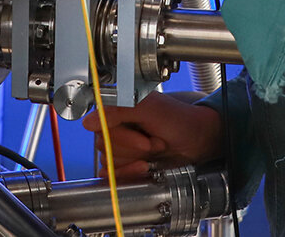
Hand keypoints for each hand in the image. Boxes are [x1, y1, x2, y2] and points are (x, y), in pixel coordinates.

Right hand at [82, 91, 223, 178]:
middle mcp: (115, 127)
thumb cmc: (178, 120)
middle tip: (153, 142)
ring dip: (136, 161)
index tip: (144, 139)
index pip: (100, 128)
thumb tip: (89, 121)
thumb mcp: (150, 108)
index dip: (123, 138)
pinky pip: (114, 176)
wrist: (196, 141)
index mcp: (117, 110)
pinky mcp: (125, 164)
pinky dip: (130, 174)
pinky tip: (146, 167)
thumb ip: (118, 111)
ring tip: (154, 151)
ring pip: (110, 163)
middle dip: (134, 150)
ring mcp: (120, 147)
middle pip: (105, 148)